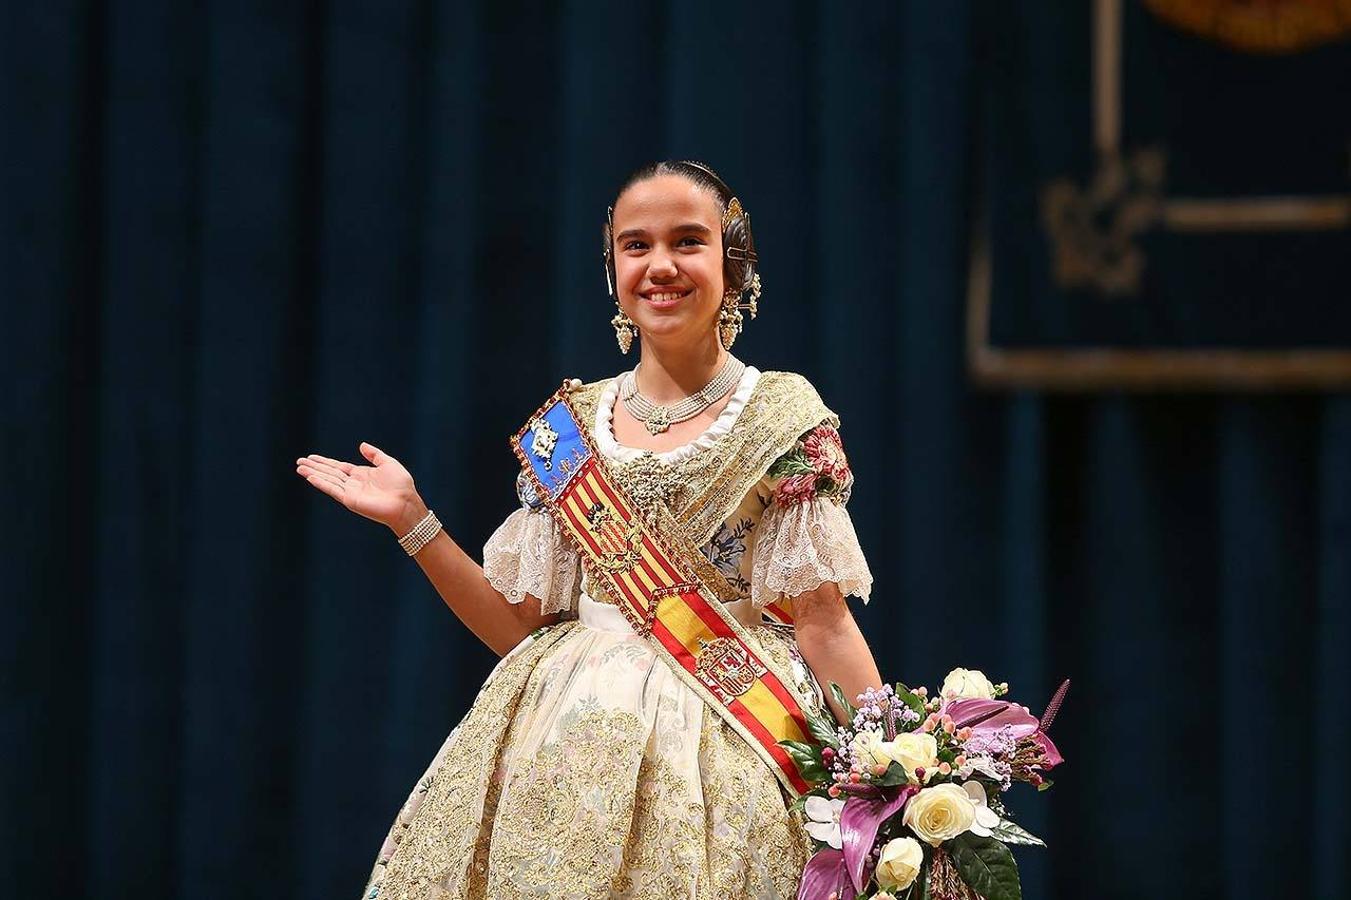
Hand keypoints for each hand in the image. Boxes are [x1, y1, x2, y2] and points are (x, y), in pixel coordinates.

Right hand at [295, 443, 426, 532]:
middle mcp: (353, 483)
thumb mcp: (388, 463)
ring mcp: (350, 492)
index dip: (325, 462)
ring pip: (328, 480)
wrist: (405, 502)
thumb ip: (374, 454)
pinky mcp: (350, 500)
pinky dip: (321, 483)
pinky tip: (310, 477)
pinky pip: (333, 489)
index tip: (311, 457)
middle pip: (329, 473)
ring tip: (299, 468)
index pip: (338, 467)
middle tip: (299, 461)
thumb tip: (361, 445)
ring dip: (313, 474)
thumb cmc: (401, 485)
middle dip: (314, 467)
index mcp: (361, 474)